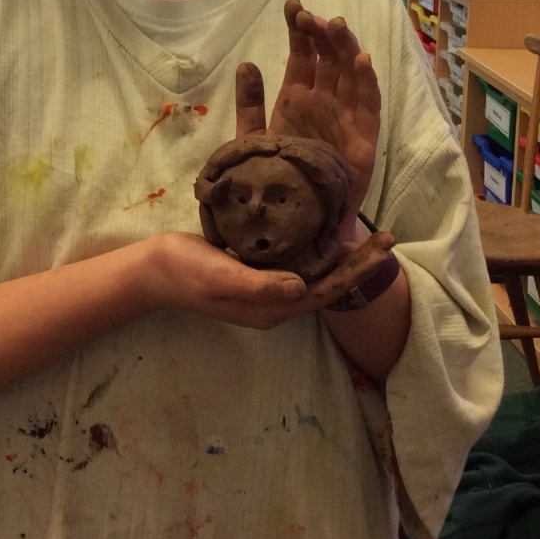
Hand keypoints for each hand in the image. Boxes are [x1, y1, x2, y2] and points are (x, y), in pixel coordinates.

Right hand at [141, 230, 396, 327]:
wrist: (152, 269)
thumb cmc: (184, 272)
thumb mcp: (220, 277)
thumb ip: (260, 285)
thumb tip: (304, 287)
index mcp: (271, 308)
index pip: (325, 292)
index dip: (356, 271)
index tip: (382, 248)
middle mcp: (274, 302)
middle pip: (326, 284)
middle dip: (357, 263)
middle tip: (387, 237)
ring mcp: (265, 288)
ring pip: (314, 273)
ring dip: (341, 256)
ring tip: (366, 234)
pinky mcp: (256, 272)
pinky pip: (296, 262)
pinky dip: (316, 247)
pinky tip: (324, 229)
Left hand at [234, 0, 381, 233]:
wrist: (298, 226)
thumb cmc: (278, 180)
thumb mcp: (254, 139)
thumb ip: (250, 103)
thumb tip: (246, 63)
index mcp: (299, 99)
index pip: (303, 56)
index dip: (299, 32)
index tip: (293, 6)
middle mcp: (326, 102)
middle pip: (329, 58)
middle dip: (322, 34)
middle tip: (311, 17)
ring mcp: (347, 118)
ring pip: (351, 74)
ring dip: (346, 49)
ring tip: (336, 26)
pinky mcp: (365, 140)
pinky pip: (369, 106)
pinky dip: (368, 84)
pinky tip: (363, 61)